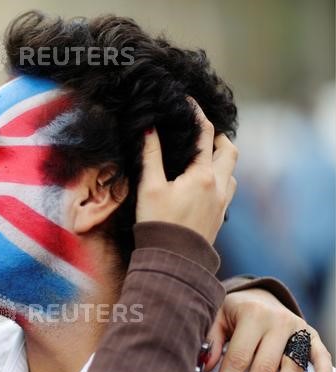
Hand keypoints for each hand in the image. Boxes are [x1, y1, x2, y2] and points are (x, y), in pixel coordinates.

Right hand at [137, 99, 237, 243]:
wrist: (173, 261)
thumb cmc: (158, 223)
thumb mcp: (149, 187)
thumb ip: (151, 156)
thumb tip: (150, 128)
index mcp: (202, 175)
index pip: (205, 133)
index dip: (196, 113)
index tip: (187, 102)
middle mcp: (219, 185)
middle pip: (229, 149)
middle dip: (218, 136)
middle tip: (201, 131)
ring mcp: (222, 201)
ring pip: (231, 170)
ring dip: (220, 158)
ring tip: (202, 156)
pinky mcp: (220, 215)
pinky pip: (227, 188)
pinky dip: (219, 176)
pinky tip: (204, 182)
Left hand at [204, 288, 332, 371]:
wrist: (259, 296)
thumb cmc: (233, 312)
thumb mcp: (216, 317)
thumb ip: (211, 340)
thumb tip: (206, 367)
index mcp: (251, 314)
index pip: (237, 357)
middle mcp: (276, 321)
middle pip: (263, 367)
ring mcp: (297, 328)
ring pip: (291, 368)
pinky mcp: (311, 334)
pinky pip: (320, 356)